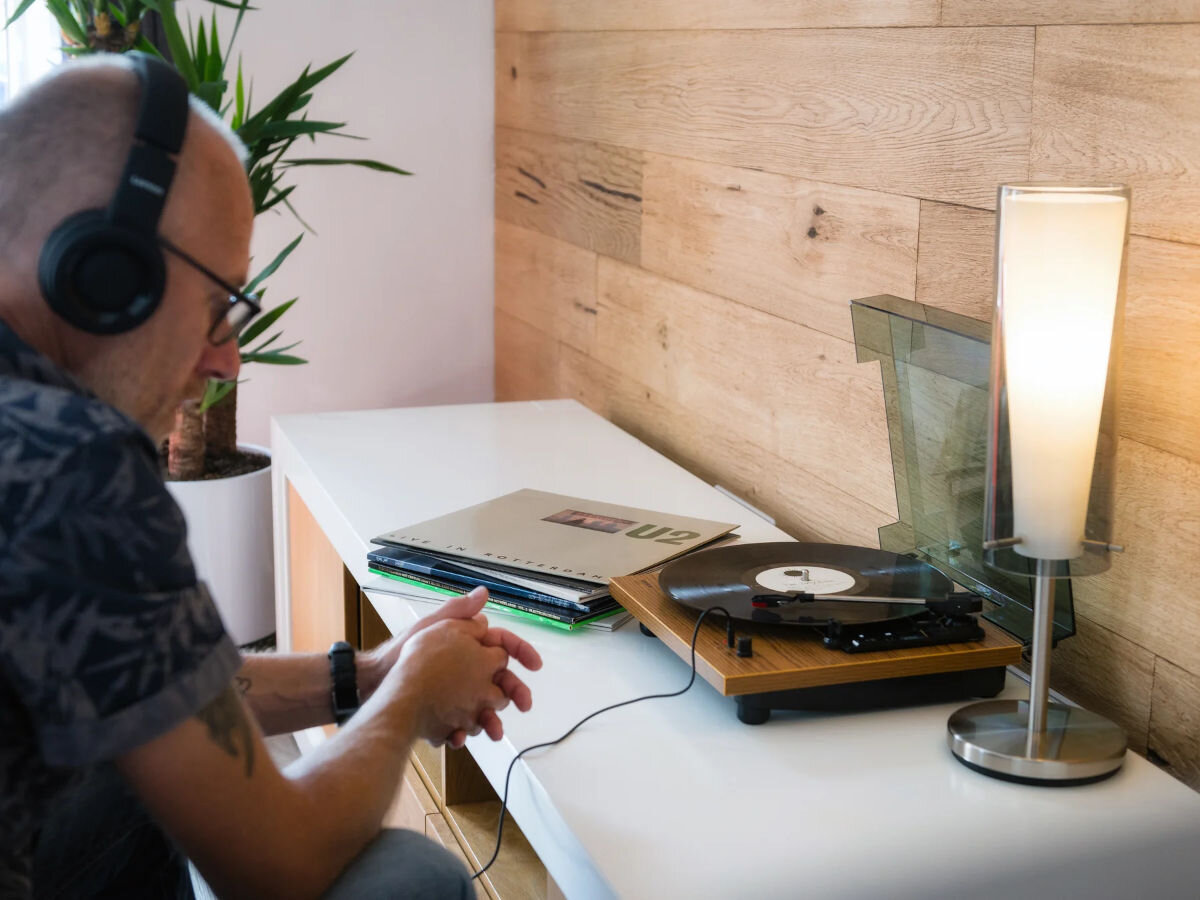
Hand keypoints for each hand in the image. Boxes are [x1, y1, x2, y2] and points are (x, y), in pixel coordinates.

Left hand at [380, 616, 524, 744]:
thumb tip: (484, 593)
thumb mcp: (429, 627)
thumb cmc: (399, 652)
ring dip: (490, 720)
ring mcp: (455, 693)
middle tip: (523, 705)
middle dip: (513, 694)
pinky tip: (457, 737)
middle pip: (499, 681)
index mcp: (466, 646)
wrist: (373, 682)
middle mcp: (464, 669)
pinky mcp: (443, 713)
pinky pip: (460, 724)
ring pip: (483, 707)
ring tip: (490, 731)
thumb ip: (458, 612)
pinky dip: (461, 732)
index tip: (535, 666)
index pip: (501, 646)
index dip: (521, 653)